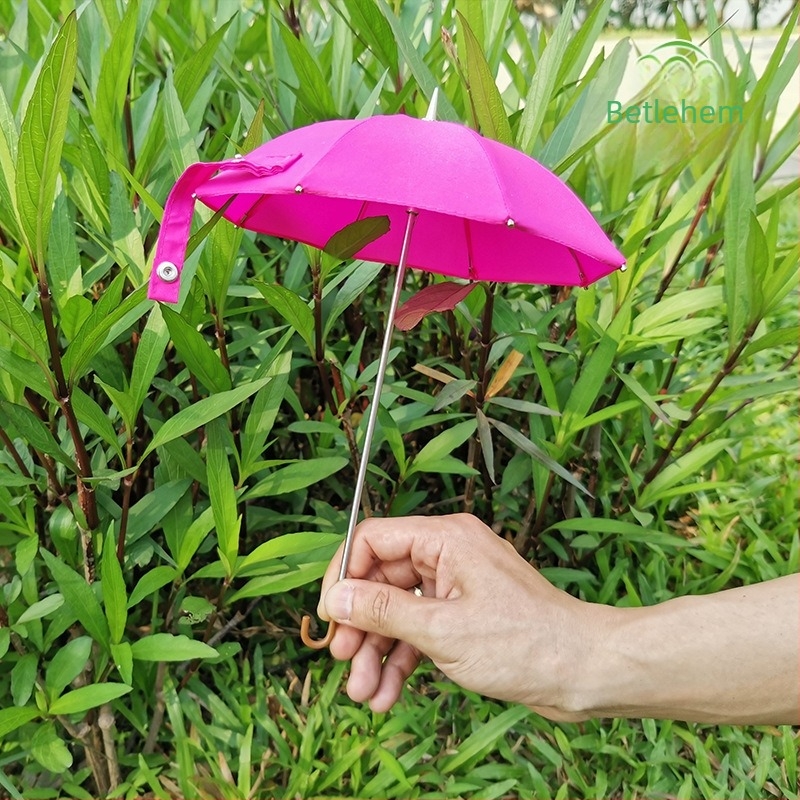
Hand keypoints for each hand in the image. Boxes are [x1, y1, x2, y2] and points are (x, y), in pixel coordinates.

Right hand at [317, 513, 599, 717]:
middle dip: (361, 625)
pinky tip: (388, 693)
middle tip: (343, 662)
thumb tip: (337, 598)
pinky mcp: (464, 616)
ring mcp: (456, 587)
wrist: (584, 671)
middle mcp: (448, 555)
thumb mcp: (442, 629)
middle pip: (382, 580)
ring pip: (399, 612)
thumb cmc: (526, 642)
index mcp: (445, 539)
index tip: (331, 616)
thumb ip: (383, 611)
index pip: (374, 539)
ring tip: (364, 694)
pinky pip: (420, 631)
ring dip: (377, 652)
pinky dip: (403, 660)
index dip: (345, 575)